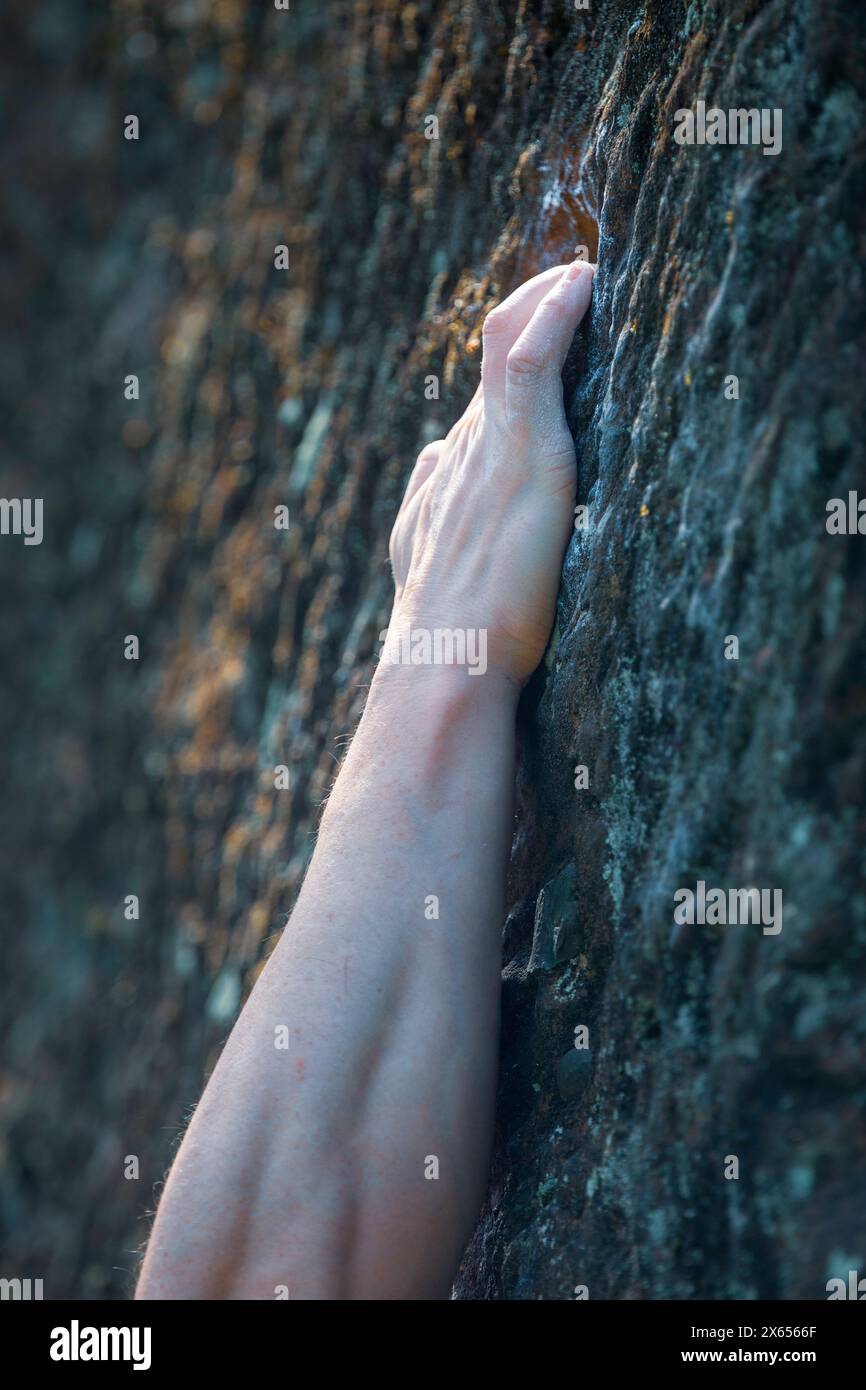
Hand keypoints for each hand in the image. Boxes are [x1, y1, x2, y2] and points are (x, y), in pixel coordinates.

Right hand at [388, 261, 594, 688]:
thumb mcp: (429, 567)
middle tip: (574, 286)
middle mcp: (460, 454)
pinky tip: (585, 281)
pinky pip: (529, 358)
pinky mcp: (521, 451)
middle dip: (529, 321)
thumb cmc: (452, 637)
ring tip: (583, 274)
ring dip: (544, 302)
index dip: (506, 371)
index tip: (538, 342)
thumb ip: (430, 511)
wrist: (447, 662)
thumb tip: (430, 460)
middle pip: (492, 368)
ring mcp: (486, 448)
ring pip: (506, 347)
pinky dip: (555, 311)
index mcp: (444, 483)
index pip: (476, 409)